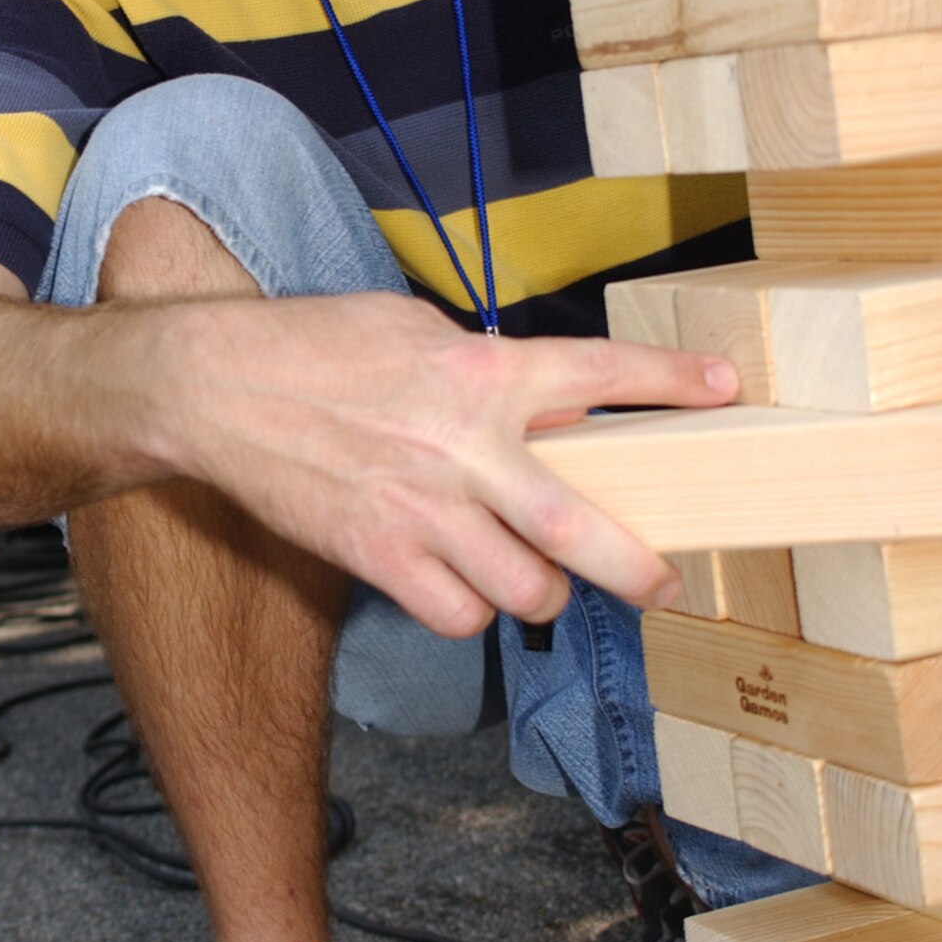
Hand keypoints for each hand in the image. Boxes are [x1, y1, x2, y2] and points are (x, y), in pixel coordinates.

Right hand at [153, 291, 738, 638]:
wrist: (218, 386)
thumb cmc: (315, 344)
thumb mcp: (415, 326)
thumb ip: (485, 367)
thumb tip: (542, 403)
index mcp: (481, 369)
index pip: (602, 371)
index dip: (673, 380)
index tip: (723, 388)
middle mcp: (466, 445)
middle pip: (582, 527)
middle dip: (639, 568)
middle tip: (664, 583)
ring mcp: (423, 509)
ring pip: (524, 590)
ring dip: (539, 592)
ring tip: (533, 581)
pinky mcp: (377, 555)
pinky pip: (456, 615)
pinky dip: (468, 611)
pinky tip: (458, 588)